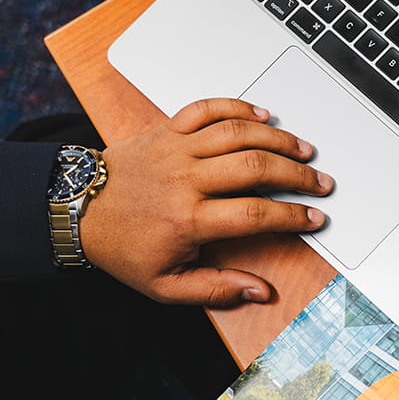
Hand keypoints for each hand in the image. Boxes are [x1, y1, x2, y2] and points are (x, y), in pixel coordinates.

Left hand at [80, 98, 332, 306]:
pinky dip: (239, 107)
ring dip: (278, 139)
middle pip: (256, 168)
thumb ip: (216, 290)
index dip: (292, 216)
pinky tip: (264, 116)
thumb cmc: (124, 249)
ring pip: (238, 133)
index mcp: (188, 219)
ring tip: (304, 150)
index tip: (314, 218)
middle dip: (297, 175)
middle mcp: (185, 179)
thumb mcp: (167, 287)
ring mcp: (176, 148)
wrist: (77, 210)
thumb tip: (260, 292)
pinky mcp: (167, 129)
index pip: (255, 214)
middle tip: (320, 183)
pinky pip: (208, 108)